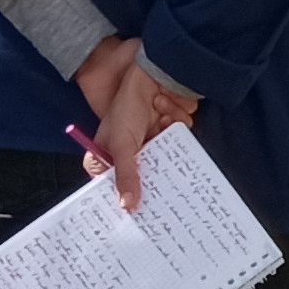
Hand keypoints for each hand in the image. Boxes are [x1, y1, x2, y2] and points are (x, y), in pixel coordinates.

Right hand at [73, 36, 201, 211]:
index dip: (125, 199)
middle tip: (163, 187)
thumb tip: (127, 206)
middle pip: (144, 179)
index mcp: (108, 155)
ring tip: (157, 120)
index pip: (114, 187)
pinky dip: (174, 125)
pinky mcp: (170, 130)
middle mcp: (130, 151)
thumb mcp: (122, 144)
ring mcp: (151, 140)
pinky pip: (180, 142)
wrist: (151, 72)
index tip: (138, 216)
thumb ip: (125, 175)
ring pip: (166, 160)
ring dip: (164, 140)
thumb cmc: (126, 105)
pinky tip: (165, 110)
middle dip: (154, 179)